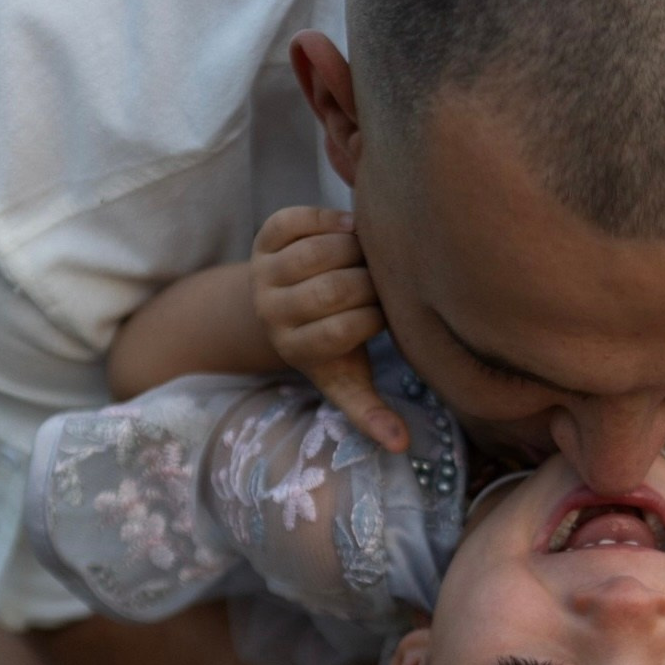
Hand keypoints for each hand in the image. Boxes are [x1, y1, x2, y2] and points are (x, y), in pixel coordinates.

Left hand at [251, 206, 409, 451]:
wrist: (282, 308)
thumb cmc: (330, 346)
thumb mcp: (347, 379)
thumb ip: (369, 410)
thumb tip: (401, 445)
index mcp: (294, 349)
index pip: (341, 332)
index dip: (376, 317)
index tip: (391, 312)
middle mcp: (271, 312)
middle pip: (329, 290)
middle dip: (369, 280)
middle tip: (388, 278)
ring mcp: (263, 273)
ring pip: (316, 251)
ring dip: (354, 246)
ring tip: (373, 254)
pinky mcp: (263, 238)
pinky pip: (297, 220)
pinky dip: (329, 219)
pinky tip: (350, 229)